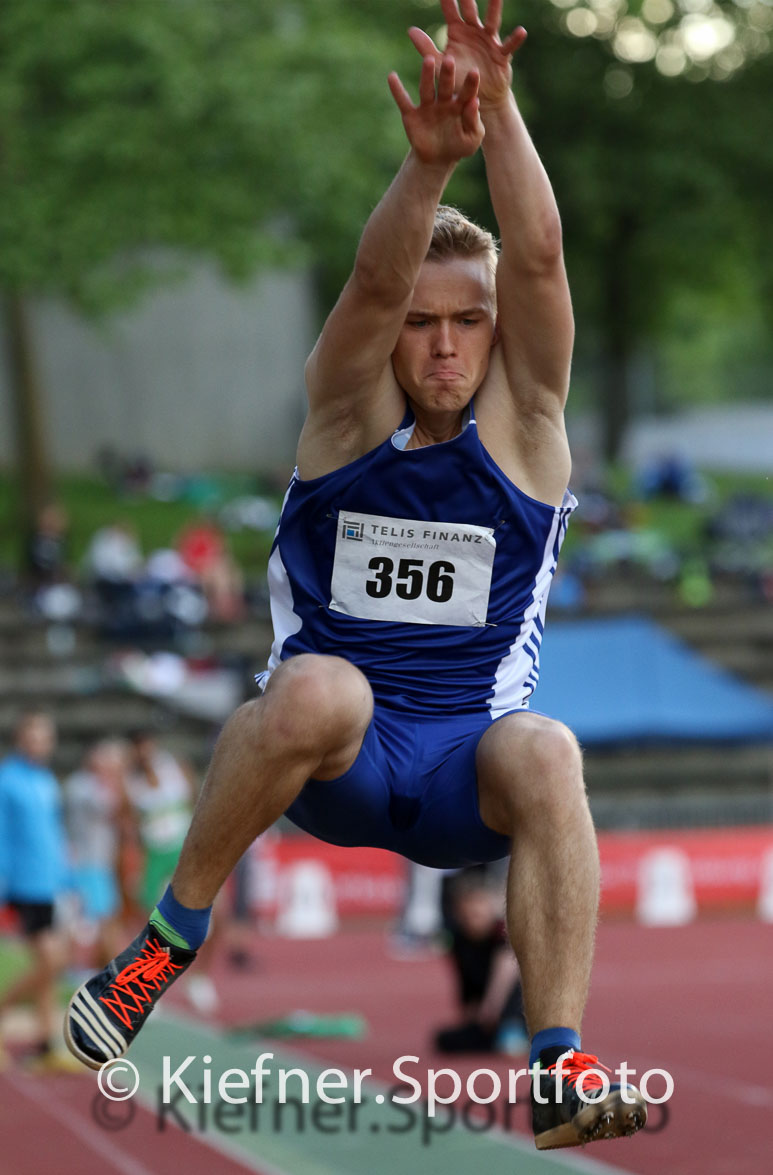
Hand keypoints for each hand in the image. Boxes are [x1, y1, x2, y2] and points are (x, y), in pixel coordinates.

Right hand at [388, 54, 483, 165]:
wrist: (437, 160)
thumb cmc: (459, 147)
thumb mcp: (472, 139)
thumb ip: (474, 122)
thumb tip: (474, 102)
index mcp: (460, 105)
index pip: (467, 92)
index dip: (470, 83)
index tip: (475, 72)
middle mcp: (444, 101)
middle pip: (446, 85)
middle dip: (447, 73)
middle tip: (449, 59)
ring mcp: (427, 106)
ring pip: (427, 88)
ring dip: (427, 75)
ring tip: (428, 60)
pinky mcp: (411, 115)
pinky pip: (403, 101)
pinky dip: (397, 90)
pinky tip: (392, 76)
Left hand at [408, 0, 526, 109]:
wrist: (478, 99)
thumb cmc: (458, 81)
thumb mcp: (440, 65)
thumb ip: (427, 48)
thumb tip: (411, 30)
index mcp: (457, 32)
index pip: (451, 9)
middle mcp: (474, 32)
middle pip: (471, 9)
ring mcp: (489, 41)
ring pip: (492, 21)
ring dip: (494, 8)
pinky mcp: (501, 56)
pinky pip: (509, 46)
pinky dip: (515, 39)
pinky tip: (521, 31)